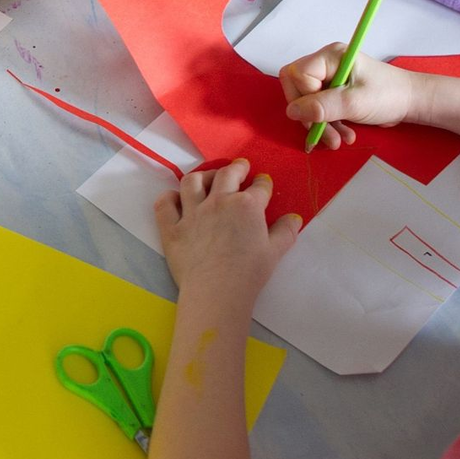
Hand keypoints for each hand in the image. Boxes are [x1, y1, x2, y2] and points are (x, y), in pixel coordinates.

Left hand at [154, 160, 300, 303]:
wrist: (216, 291)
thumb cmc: (249, 273)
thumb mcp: (275, 252)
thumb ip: (285, 232)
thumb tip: (294, 218)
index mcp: (246, 206)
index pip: (258, 187)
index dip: (262, 183)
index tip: (263, 182)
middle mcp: (218, 201)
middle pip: (226, 174)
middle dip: (236, 167)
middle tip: (240, 167)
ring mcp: (192, 212)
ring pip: (192, 181)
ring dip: (203, 176)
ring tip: (209, 178)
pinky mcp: (172, 227)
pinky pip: (165, 204)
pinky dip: (169, 197)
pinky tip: (175, 199)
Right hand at [279, 45, 417, 149]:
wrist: (411, 103)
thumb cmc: (389, 96)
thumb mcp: (355, 103)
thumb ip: (322, 107)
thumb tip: (291, 112)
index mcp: (330, 57)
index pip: (297, 75)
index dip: (305, 97)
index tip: (325, 112)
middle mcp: (325, 64)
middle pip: (297, 88)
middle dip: (310, 115)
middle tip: (326, 133)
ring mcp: (328, 78)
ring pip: (306, 102)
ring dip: (320, 124)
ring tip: (339, 140)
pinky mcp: (332, 92)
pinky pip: (317, 108)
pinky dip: (327, 124)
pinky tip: (342, 134)